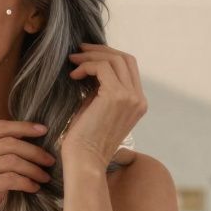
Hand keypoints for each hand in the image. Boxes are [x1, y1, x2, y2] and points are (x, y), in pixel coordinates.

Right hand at [0, 120, 56, 210]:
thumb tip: (6, 149)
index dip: (23, 126)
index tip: (43, 130)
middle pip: (10, 143)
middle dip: (35, 150)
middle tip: (49, 160)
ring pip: (13, 161)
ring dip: (34, 169)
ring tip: (44, 177)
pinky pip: (9, 180)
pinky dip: (26, 183)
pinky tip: (32, 188)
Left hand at [64, 42, 146, 169]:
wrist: (84, 160)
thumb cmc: (84, 139)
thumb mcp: (96, 108)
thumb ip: (99, 89)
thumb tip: (90, 67)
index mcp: (138, 103)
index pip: (129, 67)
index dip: (107, 56)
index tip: (86, 55)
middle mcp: (139, 99)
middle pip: (125, 58)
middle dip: (100, 51)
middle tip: (78, 51)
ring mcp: (131, 97)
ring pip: (115, 59)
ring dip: (90, 56)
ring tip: (72, 62)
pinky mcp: (117, 96)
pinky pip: (102, 67)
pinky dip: (86, 66)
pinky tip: (73, 76)